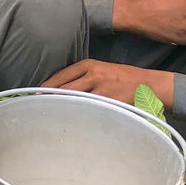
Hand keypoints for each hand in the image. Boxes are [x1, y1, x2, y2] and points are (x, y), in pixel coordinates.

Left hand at [43, 59, 173, 108]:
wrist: (149, 84)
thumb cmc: (122, 78)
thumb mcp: (101, 70)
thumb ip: (82, 77)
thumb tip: (60, 88)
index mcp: (89, 64)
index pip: (61, 75)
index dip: (47, 85)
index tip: (36, 92)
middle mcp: (94, 74)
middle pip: (65, 87)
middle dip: (50, 96)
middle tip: (37, 105)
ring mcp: (102, 88)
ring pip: (76, 99)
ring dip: (63, 106)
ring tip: (50, 114)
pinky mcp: (111, 101)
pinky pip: (91, 109)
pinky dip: (81, 114)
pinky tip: (73, 120)